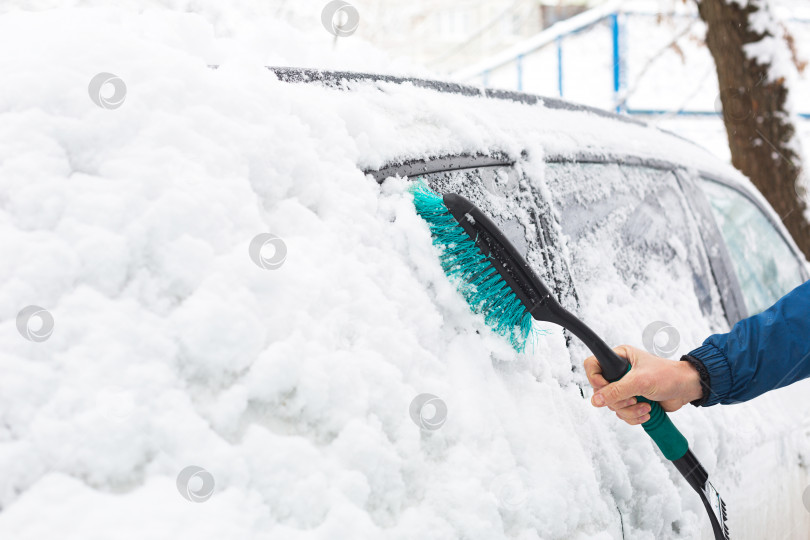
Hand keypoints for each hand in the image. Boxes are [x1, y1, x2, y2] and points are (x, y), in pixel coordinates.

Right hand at [583, 345, 702, 425]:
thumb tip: (596, 400)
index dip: (595, 378)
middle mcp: (619, 372)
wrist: (687, 389)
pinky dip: (634, 416)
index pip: (592, 365)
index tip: (606, 387)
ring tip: (646, 406)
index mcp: (619, 358)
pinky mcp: (632, 400)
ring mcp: (626, 387)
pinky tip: (647, 412)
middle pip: (601, 391)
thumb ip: (616, 391)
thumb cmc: (668, 376)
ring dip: (629, 410)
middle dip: (619, 400)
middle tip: (634, 398)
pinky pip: (622, 413)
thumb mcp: (640, 381)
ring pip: (612, 405)